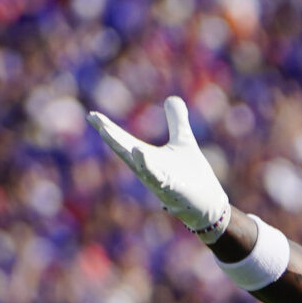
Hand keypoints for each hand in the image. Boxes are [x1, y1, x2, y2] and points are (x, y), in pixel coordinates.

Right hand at [87, 96, 232, 235]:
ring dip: (122, 148)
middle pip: (124, 150)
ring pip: (136, 164)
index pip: (124, 140)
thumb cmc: (193, 176)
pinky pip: (157, 177)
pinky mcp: (171, 190)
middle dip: (110, 135)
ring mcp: (158, 181)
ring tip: (106, 131)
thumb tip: (172, 98)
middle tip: (95, 120)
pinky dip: (147, 166)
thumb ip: (176, 121)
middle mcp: (148, 169)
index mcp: (148, 157)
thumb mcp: (183, 141)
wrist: (209, 204)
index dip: (109, 128)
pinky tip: (139, 152)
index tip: (92, 115)